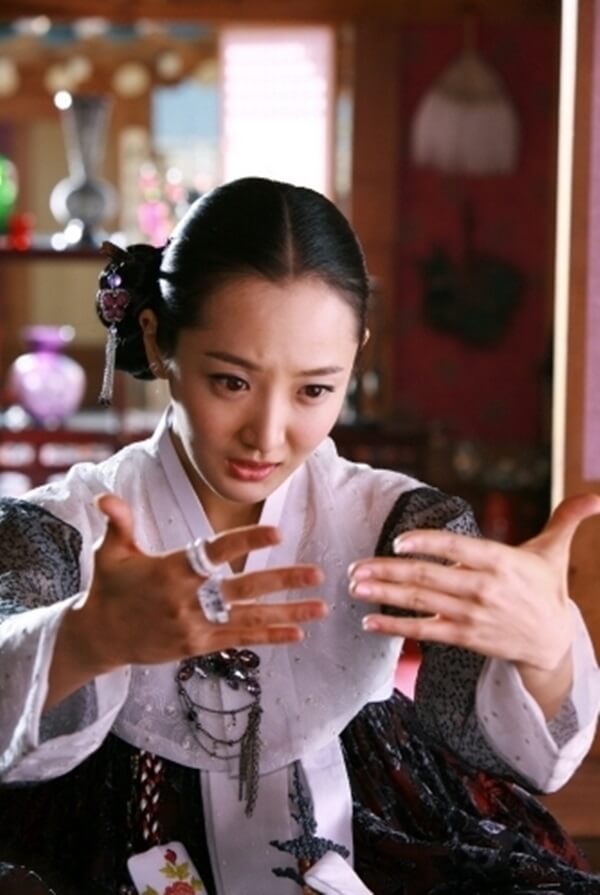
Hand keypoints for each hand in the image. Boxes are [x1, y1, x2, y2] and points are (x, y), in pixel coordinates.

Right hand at [48, 493, 326, 707]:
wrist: (99, 636)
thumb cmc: (110, 587)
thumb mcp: (111, 551)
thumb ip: (119, 521)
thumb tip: (105, 497)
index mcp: (171, 570)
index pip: (216, 552)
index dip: (247, 541)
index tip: (277, 533)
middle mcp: (187, 599)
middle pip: (243, 588)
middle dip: (283, 581)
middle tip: (317, 573)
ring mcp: (195, 626)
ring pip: (250, 618)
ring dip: (288, 613)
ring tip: (320, 607)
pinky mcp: (198, 645)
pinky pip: (240, 640)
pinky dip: (269, 637)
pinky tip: (296, 633)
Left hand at [349, 493, 599, 715]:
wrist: (553, 643)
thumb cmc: (545, 588)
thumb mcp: (555, 550)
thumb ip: (566, 517)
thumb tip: (596, 495)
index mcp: (500, 561)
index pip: (458, 548)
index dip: (427, 544)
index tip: (397, 541)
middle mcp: (483, 588)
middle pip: (428, 578)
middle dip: (387, 571)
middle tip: (355, 566)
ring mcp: (471, 615)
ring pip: (421, 603)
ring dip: (383, 594)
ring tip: (354, 586)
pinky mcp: (464, 637)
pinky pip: (424, 631)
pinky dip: (395, 626)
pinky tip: (369, 621)